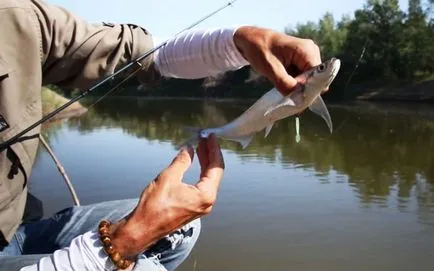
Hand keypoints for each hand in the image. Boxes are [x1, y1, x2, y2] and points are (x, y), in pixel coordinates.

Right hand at [110, 134, 223, 259]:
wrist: (142, 229)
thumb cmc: (154, 206)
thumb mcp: (168, 177)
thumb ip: (182, 161)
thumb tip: (189, 149)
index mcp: (205, 195)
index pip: (216, 167)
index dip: (214, 149)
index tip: (210, 136)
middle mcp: (207, 202)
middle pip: (214, 173)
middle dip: (210, 154)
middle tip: (205, 138)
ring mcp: (201, 206)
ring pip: (208, 179)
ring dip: (205, 162)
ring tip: (200, 147)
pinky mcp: (193, 207)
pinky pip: (202, 186)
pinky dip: (199, 172)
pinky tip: (195, 162)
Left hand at [233, 26, 321, 94]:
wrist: (250, 39)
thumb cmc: (259, 49)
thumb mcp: (270, 68)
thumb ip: (285, 84)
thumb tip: (298, 100)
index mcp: (306, 50)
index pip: (317, 75)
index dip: (310, 89)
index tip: (298, 101)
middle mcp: (311, 52)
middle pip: (314, 78)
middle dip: (303, 90)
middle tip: (290, 101)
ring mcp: (306, 56)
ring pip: (308, 79)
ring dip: (298, 88)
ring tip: (285, 94)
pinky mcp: (300, 61)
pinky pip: (302, 77)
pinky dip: (294, 84)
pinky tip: (286, 88)